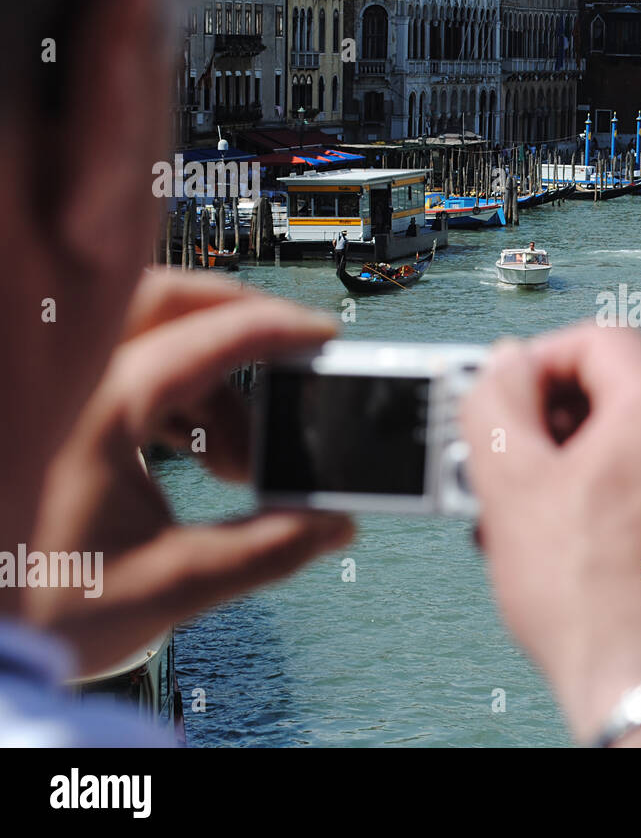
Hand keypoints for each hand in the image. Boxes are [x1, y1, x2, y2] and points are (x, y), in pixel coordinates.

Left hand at [24, 269, 353, 674]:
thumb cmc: (41, 609)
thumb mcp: (169, 584)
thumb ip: (264, 549)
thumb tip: (329, 525)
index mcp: (98, 413)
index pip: (206, 339)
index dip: (276, 330)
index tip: (320, 336)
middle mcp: (69, 389)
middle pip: (163, 302)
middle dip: (235, 319)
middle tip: (284, 355)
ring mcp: (53, 401)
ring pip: (143, 337)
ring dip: (205, 375)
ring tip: (235, 455)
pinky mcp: (47, 423)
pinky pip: (117, 370)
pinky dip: (168, 391)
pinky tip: (190, 448)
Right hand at [460, 325, 640, 743]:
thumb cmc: (590, 602)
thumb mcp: (512, 486)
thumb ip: (497, 402)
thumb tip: (505, 364)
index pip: (599, 340)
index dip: (541, 360)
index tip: (508, 398)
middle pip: (633, 385)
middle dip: (567, 414)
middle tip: (522, 455)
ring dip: (599, 458)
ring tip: (549, 510)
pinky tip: (596, 540)